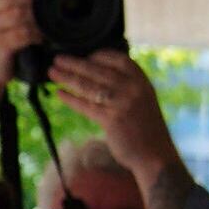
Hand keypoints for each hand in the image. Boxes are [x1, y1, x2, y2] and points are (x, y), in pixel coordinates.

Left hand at [46, 50, 178, 176]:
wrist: (156, 154)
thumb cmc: (146, 127)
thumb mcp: (142, 98)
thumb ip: (125, 85)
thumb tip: (96, 73)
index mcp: (141, 80)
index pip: (117, 59)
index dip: (98, 55)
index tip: (83, 55)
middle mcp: (132, 88)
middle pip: (97, 70)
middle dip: (74, 64)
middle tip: (57, 59)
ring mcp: (122, 103)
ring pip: (88, 86)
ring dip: (67, 78)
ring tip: (52, 73)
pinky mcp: (111, 120)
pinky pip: (85, 105)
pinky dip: (70, 98)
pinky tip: (60, 94)